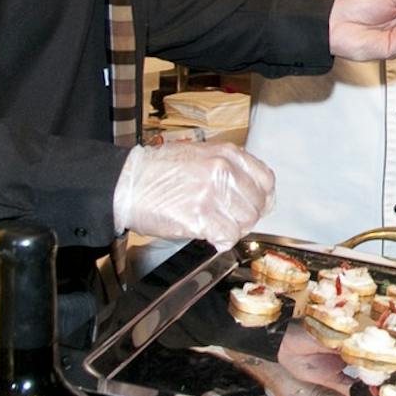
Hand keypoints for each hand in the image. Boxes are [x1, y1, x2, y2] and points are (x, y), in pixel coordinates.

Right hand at [112, 141, 275, 249]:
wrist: (128, 182)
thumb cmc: (158, 170)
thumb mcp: (201, 154)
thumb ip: (228, 168)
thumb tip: (248, 191)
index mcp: (227, 154)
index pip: (266, 180)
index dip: (262, 198)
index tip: (255, 206)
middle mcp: (224, 171)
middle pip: (257, 205)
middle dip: (245, 218)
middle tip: (228, 220)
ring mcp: (213, 194)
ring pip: (245, 223)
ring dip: (233, 230)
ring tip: (215, 226)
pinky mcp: (200, 217)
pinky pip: (227, 237)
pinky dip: (221, 241)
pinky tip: (209, 236)